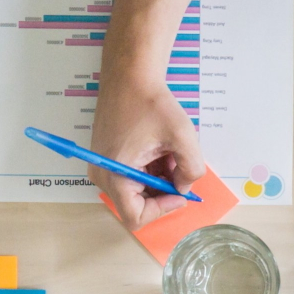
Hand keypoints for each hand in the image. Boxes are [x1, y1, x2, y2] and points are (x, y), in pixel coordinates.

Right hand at [87, 75, 206, 230]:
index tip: (180, 191)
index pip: (135, 217)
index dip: (162, 210)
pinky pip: (132, 177)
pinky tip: (161, 149)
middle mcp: (103, 175)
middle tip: (178, 166)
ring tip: (170, 152)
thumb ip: (191, 169)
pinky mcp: (107, 159)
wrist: (130, 76)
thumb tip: (184, 188)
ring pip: (137, 191)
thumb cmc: (152, 102)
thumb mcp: (182, 136)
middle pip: (137, 204)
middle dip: (163, 191)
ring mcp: (103, 167)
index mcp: (114, 174)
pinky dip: (151, 170)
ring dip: (159, 179)